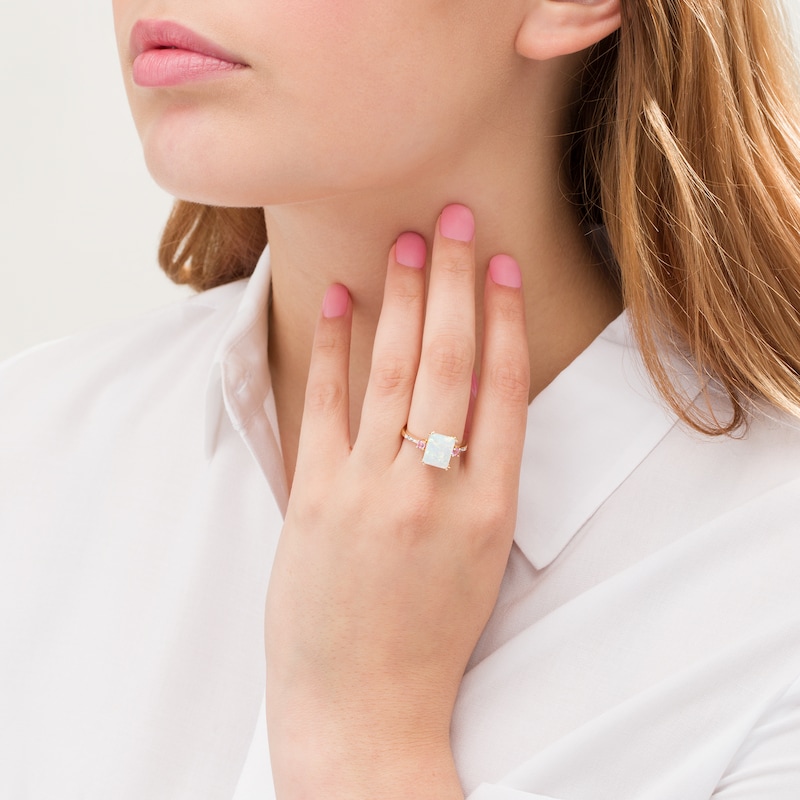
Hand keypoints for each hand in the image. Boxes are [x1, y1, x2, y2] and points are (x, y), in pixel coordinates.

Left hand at [264, 204, 529, 798]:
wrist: (362, 709)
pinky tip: (346, 300)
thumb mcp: (479, 561)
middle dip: (454, 284)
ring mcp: (369, 492)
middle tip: (455, 219)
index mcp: (488, 509)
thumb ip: (480, 482)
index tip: (503, 266)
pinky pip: (328, 407)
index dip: (503, 320)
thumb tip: (475, 401)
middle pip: (449, 364)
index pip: (502, 390)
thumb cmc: (429, 640)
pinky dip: (337, 349)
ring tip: (408, 245)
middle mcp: (432, 491)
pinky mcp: (314, 499)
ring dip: (402, 301)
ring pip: (393, 375)